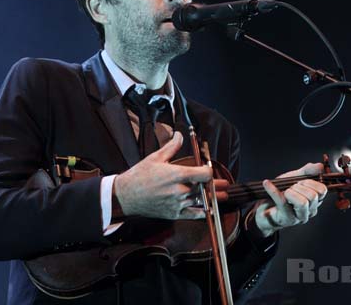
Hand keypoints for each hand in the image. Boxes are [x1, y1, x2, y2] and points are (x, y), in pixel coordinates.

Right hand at [114, 131, 228, 219]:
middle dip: (216, 185)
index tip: (210, 169)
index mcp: (177, 174)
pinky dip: (204, 213)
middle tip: (225, 184)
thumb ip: (172, 146)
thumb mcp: (156, 157)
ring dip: (213, 198)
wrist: (125, 196)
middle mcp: (180, 190)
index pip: (204, 173)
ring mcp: (178, 203)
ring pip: (202, 201)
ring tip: (223, 196)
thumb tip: (180, 134)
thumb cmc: (139, 176)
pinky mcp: (174, 213)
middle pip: (205, 188)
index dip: (210, 171)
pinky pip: (193, 215)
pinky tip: (210, 210)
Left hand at [253, 163, 327, 236]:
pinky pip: (282, 203)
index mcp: (316, 200)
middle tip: (291, 187)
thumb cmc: (282, 193)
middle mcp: (311, 210)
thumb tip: (320, 166)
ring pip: (303, 203)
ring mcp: (300, 217)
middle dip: (299, 186)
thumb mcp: (295, 178)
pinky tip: (267, 184)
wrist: (266, 206)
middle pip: (313, 196)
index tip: (301, 181)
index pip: (322, 190)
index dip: (311, 182)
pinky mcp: (287, 219)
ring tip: (285, 192)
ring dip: (291, 192)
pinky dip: (273, 191)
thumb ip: (308, 171)